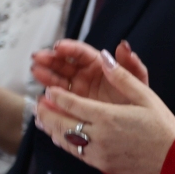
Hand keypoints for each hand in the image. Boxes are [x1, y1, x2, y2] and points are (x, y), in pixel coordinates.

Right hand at [30, 39, 149, 102]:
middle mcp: (85, 76)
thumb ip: (130, 64)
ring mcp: (76, 92)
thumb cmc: (139, 101)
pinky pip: (58, 101)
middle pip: (64, 64)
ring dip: (45, 75)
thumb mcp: (137, 82)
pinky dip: (49, 99)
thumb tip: (122, 45)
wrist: (136, 128)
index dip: (69, 49)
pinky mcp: (72, 107)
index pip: (80, 53)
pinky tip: (41, 98)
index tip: (57, 47)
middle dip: (50, 60)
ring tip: (35, 72)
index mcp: (98, 66)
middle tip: (38, 58)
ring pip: (58, 81)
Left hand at [33, 52, 174, 173]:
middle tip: (36, 104)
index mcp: (108, 116)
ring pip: (65, 140)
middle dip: (46, 113)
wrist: (173, 160)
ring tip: (41, 119)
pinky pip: (76, 153)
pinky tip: (59, 136)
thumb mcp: (146, 96)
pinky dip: (63, 142)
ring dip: (50, 129)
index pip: (72, 104)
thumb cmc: (162, 126)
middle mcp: (99, 136)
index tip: (47, 89)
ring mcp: (98, 153)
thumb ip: (122, 77)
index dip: (56, 96)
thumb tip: (104, 57)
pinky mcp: (101, 164)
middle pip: (62, 123)